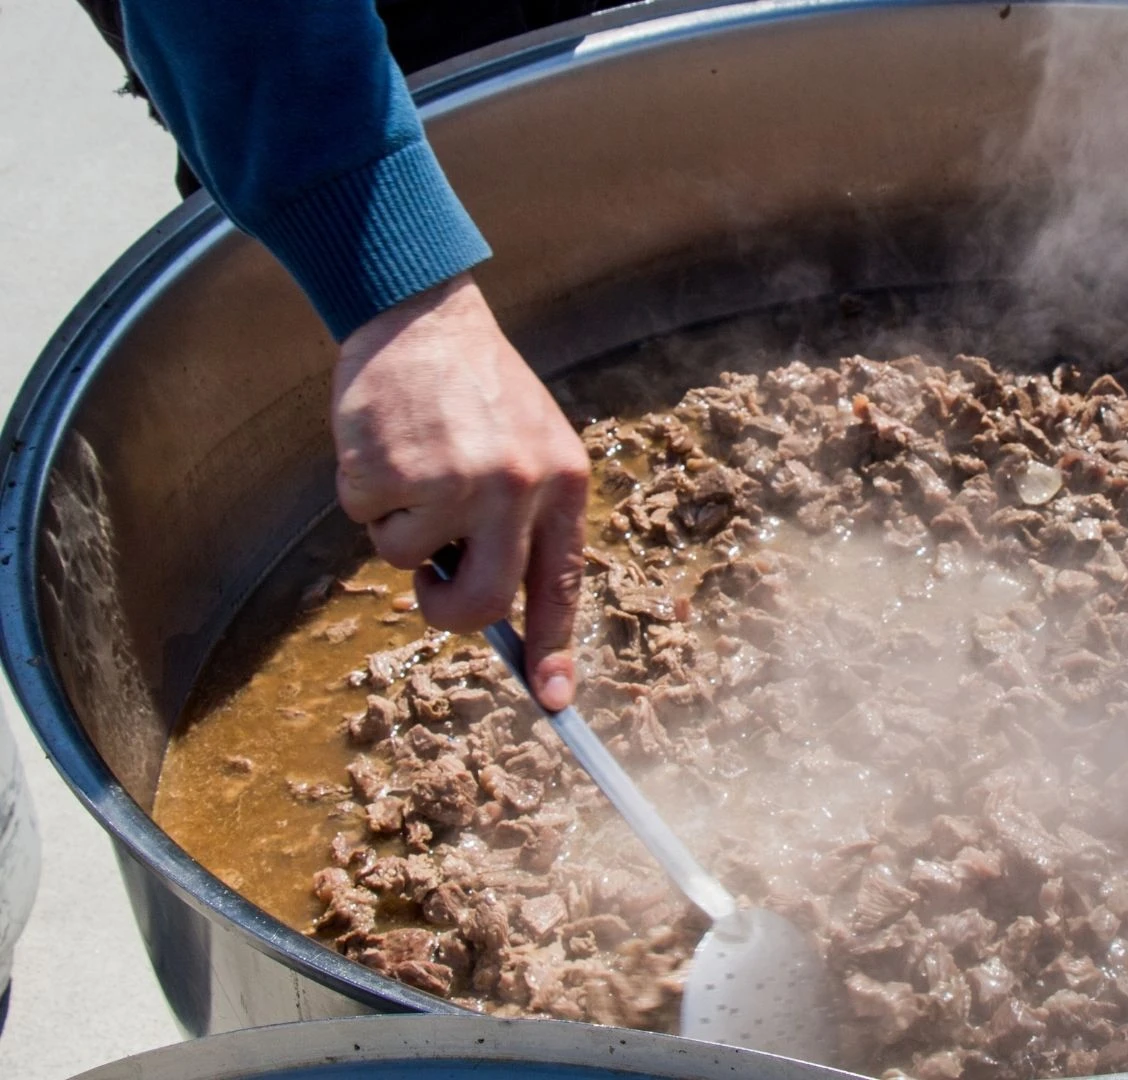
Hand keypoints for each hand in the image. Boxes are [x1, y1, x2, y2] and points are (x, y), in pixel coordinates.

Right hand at [334, 273, 588, 709]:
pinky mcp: (393, 469)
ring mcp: (454, 479)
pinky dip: (363, 492)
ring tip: (412, 466)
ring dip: (398, 526)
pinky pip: (366, 518)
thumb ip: (523, 522)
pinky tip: (383, 443)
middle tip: (432, 591)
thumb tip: (506, 616)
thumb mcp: (529, 447)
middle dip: (450, 611)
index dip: (555, 649)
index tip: (553, 701)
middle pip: (485, 601)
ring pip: (409, 559)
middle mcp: (517, 485)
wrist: (422, 315)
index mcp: (563, 482)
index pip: (562, 585)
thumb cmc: (476, 393)